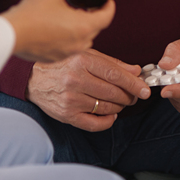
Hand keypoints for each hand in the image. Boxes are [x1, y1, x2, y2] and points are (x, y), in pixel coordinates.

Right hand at [3, 0, 116, 62]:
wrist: (10, 35)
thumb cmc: (32, 14)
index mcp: (83, 26)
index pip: (106, 17)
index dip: (109, 7)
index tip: (108, 0)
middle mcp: (79, 43)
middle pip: (96, 28)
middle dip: (95, 16)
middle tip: (90, 4)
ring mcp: (67, 53)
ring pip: (83, 39)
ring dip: (82, 27)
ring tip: (74, 14)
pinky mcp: (55, 58)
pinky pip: (69, 47)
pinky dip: (69, 37)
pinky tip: (58, 28)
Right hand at [26, 47, 148, 131]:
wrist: (33, 79)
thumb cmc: (63, 65)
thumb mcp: (86, 56)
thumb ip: (112, 63)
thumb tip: (136, 71)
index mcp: (81, 60)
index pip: (115, 75)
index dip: (134, 83)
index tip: (145, 89)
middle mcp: (75, 80)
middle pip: (113, 93)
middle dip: (129, 96)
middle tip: (134, 96)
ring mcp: (70, 99)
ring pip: (107, 108)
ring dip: (120, 107)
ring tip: (121, 102)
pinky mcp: (67, 115)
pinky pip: (95, 124)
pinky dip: (108, 121)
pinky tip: (111, 115)